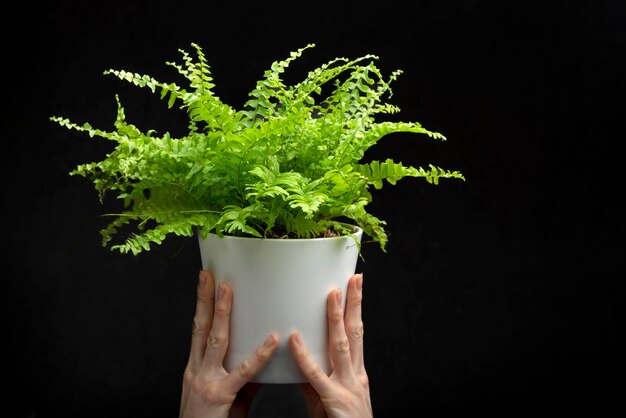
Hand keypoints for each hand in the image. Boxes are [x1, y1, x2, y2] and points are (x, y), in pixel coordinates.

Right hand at [180, 270, 278, 417]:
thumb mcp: (223, 398)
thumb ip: (242, 379)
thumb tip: (264, 365)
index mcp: (195, 369)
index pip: (198, 331)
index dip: (200, 307)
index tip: (204, 285)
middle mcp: (197, 371)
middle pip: (200, 327)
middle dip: (203, 299)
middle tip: (208, 275)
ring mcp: (206, 381)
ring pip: (215, 340)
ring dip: (220, 312)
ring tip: (226, 289)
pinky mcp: (220, 395)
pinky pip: (243, 371)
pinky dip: (259, 354)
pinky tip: (271, 340)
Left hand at [289, 273, 372, 417]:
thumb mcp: (331, 399)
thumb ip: (317, 378)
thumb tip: (301, 359)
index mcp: (357, 373)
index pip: (357, 334)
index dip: (356, 310)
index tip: (354, 287)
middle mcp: (357, 375)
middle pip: (356, 332)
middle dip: (355, 304)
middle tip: (354, 278)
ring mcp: (348, 387)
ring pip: (342, 345)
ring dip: (337, 318)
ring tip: (332, 293)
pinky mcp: (334, 401)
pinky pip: (316, 375)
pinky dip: (305, 355)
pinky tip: (295, 339)